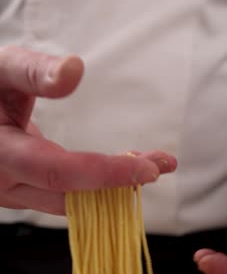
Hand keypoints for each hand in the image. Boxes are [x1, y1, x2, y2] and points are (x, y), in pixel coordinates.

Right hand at [0, 46, 176, 214]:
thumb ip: (32, 70)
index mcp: (1, 154)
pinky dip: (96, 187)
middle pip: (73, 196)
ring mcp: (14, 194)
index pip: (60, 173)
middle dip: (121, 184)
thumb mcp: (0, 69)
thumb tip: (74, 71)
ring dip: (113, 187)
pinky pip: (65, 198)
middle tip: (162, 163)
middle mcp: (7, 185)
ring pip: (71, 204)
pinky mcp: (23, 194)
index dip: (105, 174)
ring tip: (149, 163)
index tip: (148, 169)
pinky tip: (120, 169)